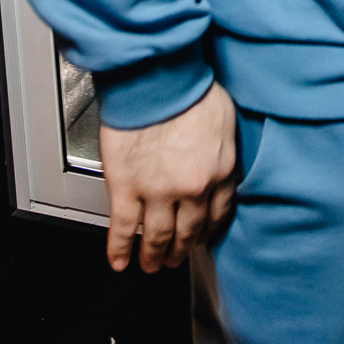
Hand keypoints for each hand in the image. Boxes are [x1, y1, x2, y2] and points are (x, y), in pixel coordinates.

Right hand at [100, 79, 237, 273]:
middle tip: (175, 259)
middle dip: (182, 249)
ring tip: (151, 265)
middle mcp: (192, 188)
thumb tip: (218, 159)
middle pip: (189, 230)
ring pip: (157, 236)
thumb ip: (222, 148)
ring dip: (153, 255)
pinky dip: (120, 249)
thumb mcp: (225, 118)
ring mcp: (158, 192)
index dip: (208, 229)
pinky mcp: (127, 189)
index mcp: (219, 170)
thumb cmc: (189, 87)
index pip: (218, 212)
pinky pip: (124, 228)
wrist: (157, 78)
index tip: (203, 237)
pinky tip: (119, 261)